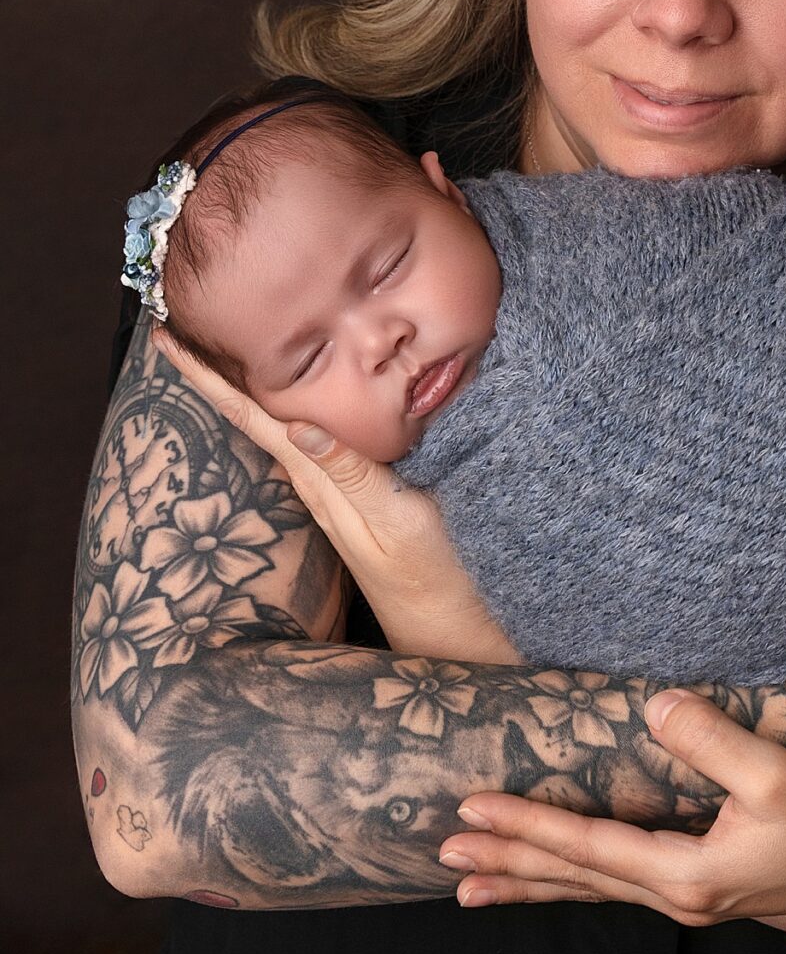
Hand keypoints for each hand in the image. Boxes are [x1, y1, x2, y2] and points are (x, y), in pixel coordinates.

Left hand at [158, 336, 519, 662]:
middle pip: (255, 417)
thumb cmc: (431, 573)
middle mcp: (316, 482)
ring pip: (281, 426)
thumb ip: (352, 475)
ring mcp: (334, 491)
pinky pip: (313, 440)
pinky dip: (293, 409)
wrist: (448, 625)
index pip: (252, 419)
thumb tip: (297, 426)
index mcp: (319, 480)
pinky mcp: (356, 495)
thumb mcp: (396, 519)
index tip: (167, 343)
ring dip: (248, 389)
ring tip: (221, 349)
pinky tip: (293, 396)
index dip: (209, 381)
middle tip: (178, 328)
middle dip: (216, 374)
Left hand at [443, 690, 785, 920]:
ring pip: (591, 890)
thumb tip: (654, 706)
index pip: (589, 847)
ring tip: (470, 888)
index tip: (473, 811)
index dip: (528, 826)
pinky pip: (617, 887)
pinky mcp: (703, 889)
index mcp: (688, 874)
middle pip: (575, 880)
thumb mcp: (776, 773)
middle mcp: (679, 897)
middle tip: (443, 856)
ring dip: (530, 883)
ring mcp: (691, 899)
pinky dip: (572, 883)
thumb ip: (711, 739)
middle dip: (507, 866)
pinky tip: (555, 879)